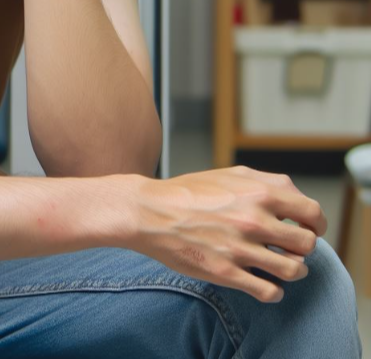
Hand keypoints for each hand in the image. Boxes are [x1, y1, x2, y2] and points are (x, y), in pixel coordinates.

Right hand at [126, 166, 325, 302]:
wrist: (151, 212)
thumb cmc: (189, 191)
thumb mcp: (231, 174)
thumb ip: (267, 182)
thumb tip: (295, 200)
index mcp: (259, 193)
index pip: (312, 213)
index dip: (316, 224)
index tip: (309, 228)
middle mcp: (253, 220)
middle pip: (307, 244)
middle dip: (302, 248)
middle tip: (290, 248)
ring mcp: (240, 248)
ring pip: (293, 271)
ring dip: (293, 271)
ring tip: (281, 267)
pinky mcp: (226, 272)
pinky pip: (268, 292)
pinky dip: (273, 292)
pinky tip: (264, 284)